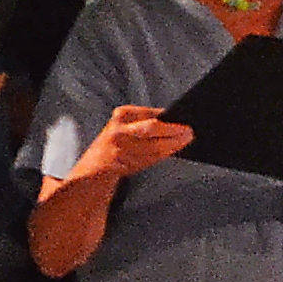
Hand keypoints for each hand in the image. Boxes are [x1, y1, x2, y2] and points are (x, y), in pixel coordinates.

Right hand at [67, 107, 198, 191]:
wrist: (93, 167)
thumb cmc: (114, 144)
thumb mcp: (126, 124)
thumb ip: (146, 121)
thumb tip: (176, 119)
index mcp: (122, 115)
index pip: (152, 113)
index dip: (170, 116)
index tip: (186, 114)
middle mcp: (119, 130)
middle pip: (152, 128)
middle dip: (173, 130)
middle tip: (190, 130)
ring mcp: (120, 147)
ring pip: (153, 145)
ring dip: (173, 144)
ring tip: (187, 139)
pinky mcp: (124, 163)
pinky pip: (150, 158)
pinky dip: (165, 154)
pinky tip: (175, 149)